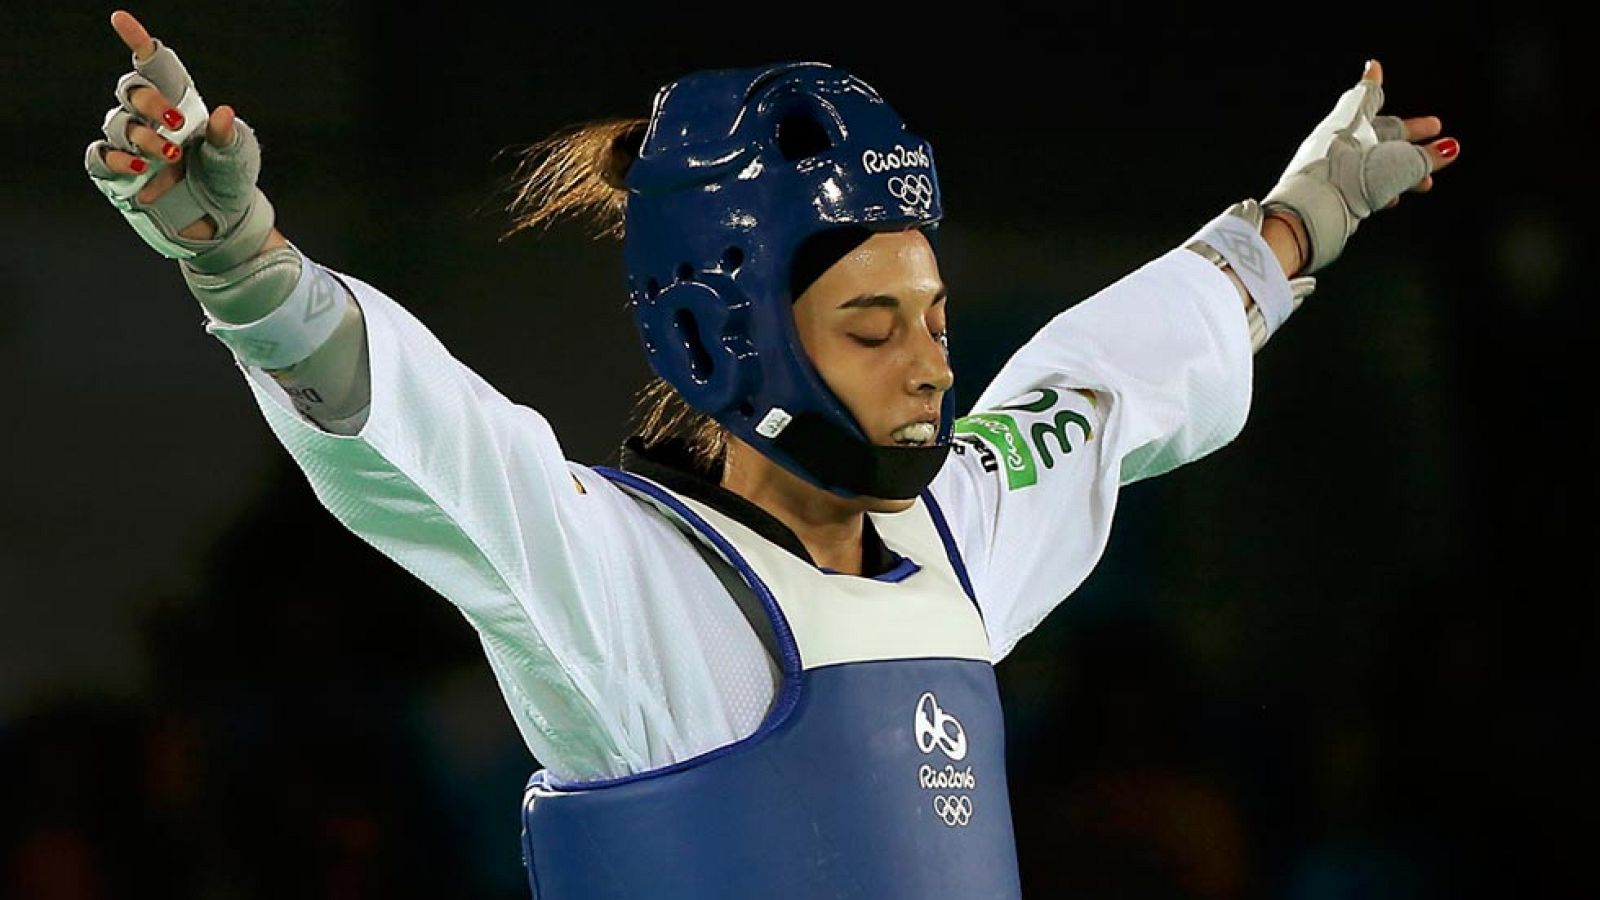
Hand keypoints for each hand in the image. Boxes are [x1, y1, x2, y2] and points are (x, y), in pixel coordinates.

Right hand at [85, 10, 274, 269]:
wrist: (223, 223)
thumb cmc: (230, 181)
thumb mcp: (237, 158)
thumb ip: (226, 136)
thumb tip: (222, 113)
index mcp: (180, 105)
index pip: (154, 67)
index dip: (136, 40)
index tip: (120, 20)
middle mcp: (151, 120)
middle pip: (131, 90)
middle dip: (150, 101)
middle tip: (177, 124)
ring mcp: (132, 146)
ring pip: (118, 123)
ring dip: (143, 137)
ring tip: (170, 156)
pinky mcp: (118, 173)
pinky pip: (101, 156)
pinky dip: (117, 158)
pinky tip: (139, 167)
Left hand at [1262, 59, 1459, 274]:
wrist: (1310, 215)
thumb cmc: (1348, 179)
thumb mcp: (1396, 163)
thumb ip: (1423, 156)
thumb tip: (1449, 147)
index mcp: (1349, 126)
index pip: (1368, 100)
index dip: (1377, 87)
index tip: (1377, 71)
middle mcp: (1339, 145)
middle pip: (1381, 135)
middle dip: (1411, 136)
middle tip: (1436, 131)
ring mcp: (1334, 170)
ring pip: (1375, 164)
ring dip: (1404, 169)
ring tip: (1426, 181)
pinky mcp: (1331, 194)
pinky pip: (1361, 186)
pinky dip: (1382, 188)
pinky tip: (1393, 197)